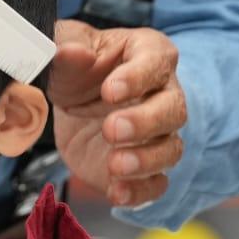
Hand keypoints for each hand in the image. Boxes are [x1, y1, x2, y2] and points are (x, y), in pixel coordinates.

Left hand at [48, 23, 186, 210]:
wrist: (67, 102)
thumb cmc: (76, 66)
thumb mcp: (64, 48)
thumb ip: (67, 47)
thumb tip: (71, 52)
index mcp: (148, 53)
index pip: (157, 61)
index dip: (137, 77)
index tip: (109, 90)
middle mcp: (162, 93)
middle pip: (174, 109)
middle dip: (145, 122)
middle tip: (111, 129)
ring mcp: (157, 133)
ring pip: (171, 149)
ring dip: (145, 160)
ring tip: (114, 165)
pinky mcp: (145, 167)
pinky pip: (157, 183)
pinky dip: (139, 190)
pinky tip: (116, 191)